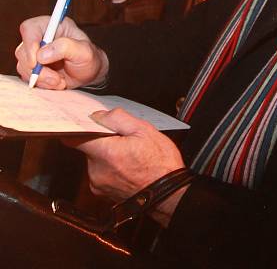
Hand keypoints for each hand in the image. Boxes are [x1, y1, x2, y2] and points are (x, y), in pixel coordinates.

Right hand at [15, 16, 108, 89]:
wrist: (90, 74)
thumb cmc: (89, 58)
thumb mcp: (85, 52)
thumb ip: (65, 48)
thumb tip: (41, 55)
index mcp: (53, 25)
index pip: (30, 28)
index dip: (29, 43)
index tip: (36, 62)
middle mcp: (40, 37)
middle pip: (23, 50)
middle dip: (38, 69)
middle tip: (56, 79)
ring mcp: (34, 53)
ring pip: (23, 66)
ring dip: (41, 78)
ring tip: (60, 81)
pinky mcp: (32, 67)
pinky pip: (27, 76)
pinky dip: (41, 83)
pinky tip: (56, 83)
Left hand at [70, 108, 186, 223]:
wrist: (169, 194)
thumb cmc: (161, 164)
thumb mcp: (145, 131)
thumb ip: (119, 119)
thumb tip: (99, 115)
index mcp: (105, 152)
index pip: (73, 137)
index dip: (78, 128)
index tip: (87, 123)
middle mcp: (96, 170)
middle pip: (88, 148)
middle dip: (103, 141)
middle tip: (125, 140)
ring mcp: (98, 183)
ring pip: (96, 161)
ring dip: (109, 155)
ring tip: (131, 155)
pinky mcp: (103, 193)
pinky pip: (101, 174)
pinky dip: (112, 168)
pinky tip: (129, 167)